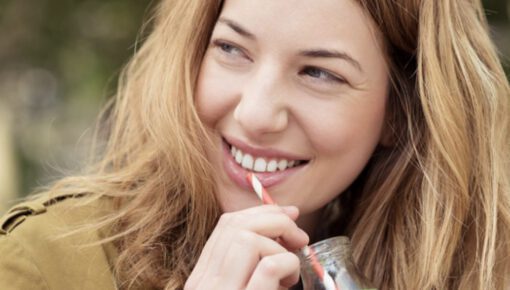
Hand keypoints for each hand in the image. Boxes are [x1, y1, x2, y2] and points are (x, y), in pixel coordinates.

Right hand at [184, 205, 308, 289]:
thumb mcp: (243, 287)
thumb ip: (252, 265)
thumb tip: (288, 225)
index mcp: (202, 278)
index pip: (225, 226)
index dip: (261, 212)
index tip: (288, 216)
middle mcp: (203, 284)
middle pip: (235, 226)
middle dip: (275, 220)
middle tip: (299, 237)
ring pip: (248, 240)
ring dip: (280, 248)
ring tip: (290, 272)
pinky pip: (270, 267)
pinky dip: (289, 265)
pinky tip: (289, 280)